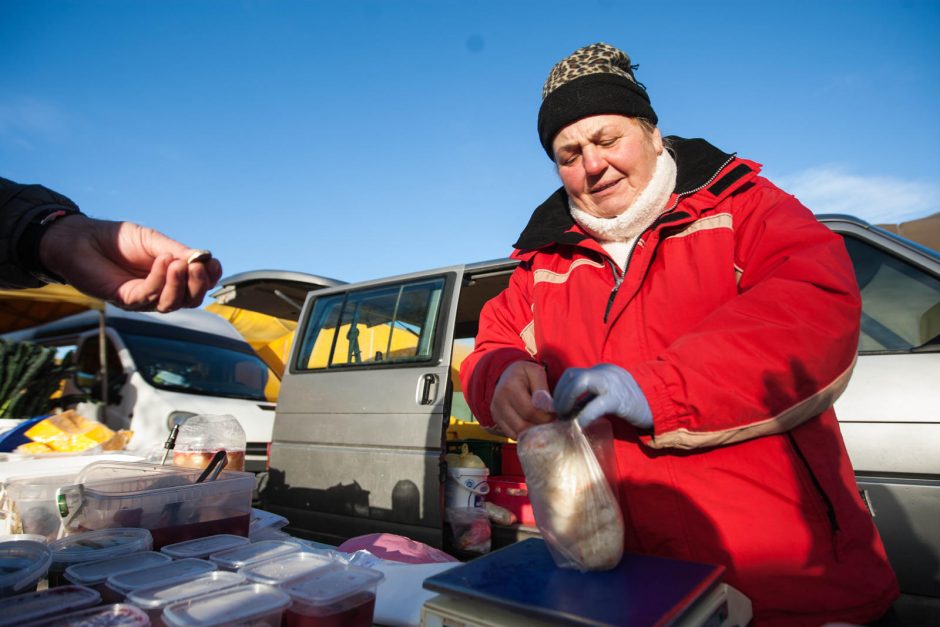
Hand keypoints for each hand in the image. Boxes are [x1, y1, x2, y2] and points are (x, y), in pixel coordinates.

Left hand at [40, 215, 222, 311]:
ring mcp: (142, 299)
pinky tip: (162, 260)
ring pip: (171, 303)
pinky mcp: (124, 300)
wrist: (80, 239)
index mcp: (169, 277)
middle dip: (198, 285)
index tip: (213, 264)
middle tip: (197, 266)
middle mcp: (159, 292)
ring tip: (178, 262)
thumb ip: (176, 250)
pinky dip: (159, 279)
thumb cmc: (115, 239)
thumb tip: (203, 258)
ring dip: (180, 284)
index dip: (209, 278)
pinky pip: (149, 295)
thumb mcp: (152, 240)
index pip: (197, 286)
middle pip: (189, 301)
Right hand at [490, 361, 554, 438]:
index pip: (530, 411)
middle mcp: (499, 401)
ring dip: (533, 432)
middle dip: (540, 426)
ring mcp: (496, 412)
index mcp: (510, 387)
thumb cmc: (524, 374)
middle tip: (550, 421)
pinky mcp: (496, 420)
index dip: (545, 416)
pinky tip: (532, 425)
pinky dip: (524, 434)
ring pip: (517, 433)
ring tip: (542, 423)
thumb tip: (548, 407)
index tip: (554, 414)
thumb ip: (542, 389)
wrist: (507, 375)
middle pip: (523, 425)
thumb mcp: (536, 373)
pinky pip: (512, 435)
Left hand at [554, 363, 652, 429]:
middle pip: (573, 375)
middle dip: (560, 394)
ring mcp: (612, 383)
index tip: (558, 405)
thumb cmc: (633, 402)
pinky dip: (584, 415)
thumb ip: (591, 398)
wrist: (660, 404)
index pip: (573, 373)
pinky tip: (580, 425)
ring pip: (580, 382)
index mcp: (602, 370)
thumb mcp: (609, 395)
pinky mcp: (619, 398)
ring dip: (567, 400)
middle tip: (559, 412)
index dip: (561, 389)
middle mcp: (605, 372)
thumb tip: (568, 410)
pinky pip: (596, 405)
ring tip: (566, 416)